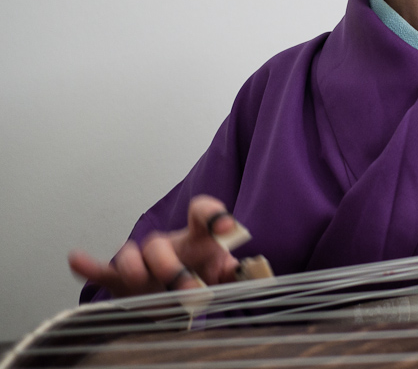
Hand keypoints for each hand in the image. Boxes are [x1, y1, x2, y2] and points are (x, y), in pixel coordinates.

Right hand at [69, 195, 241, 297]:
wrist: (176, 291)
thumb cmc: (201, 273)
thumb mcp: (222, 273)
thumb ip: (237, 271)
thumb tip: (253, 271)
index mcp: (195, 238)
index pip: (201, 213)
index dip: (213, 216)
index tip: (227, 227)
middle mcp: (166, 243)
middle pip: (162, 244)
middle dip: (172, 267)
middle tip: (190, 290)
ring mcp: (141, 259)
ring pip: (130, 255)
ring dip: (136, 270)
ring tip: (143, 282)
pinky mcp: (119, 278)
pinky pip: (101, 269)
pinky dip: (88, 265)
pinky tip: (76, 259)